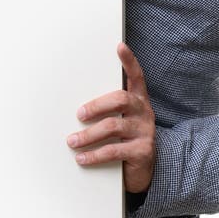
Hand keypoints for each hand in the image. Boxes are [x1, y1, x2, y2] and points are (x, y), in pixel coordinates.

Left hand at [67, 42, 155, 193]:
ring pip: (113, 126)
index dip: (129, 61)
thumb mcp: (122, 121)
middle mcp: (144, 112)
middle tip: (79, 114)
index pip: (136, 76)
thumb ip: (108, 110)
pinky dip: (94, 155)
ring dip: (88, 134)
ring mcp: (145, 131)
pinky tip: (82, 158)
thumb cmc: (126, 140)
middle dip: (96, 105)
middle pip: (120, 99)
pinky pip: (114, 151)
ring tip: (72, 141)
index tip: (119, 46)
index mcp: (138, 100)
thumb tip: (76, 108)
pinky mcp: (142, 151)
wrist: (144, 171)